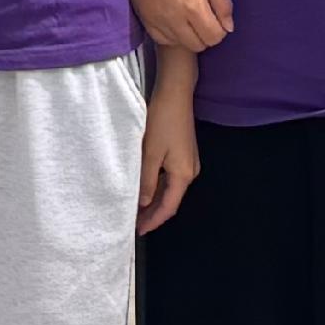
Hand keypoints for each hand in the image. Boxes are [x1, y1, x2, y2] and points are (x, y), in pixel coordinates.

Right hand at [129, 0, 232, 53]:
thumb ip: (222, 1)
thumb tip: (228, 27)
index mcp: (192, 4)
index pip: (214, 37)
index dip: (220, 29)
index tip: (217, 17)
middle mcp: (174, 17)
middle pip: (199, 45)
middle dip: (206, 34)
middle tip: (204, 15)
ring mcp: (157, 20)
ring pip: (181, 44)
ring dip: (189, 35)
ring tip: (187, 14)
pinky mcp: (144, 19)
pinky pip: (163, 40)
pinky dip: (172, 34)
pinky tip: (173, 18)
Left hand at [136, 79, 199, 234]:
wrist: (176, 93)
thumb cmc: (162, 121)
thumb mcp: (150, 153)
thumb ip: (147, 180)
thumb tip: (143, 203)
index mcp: (183, 175)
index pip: (168, 207)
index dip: (153, 221)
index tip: (138, 231)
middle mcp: (190, 172)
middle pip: (171, 200)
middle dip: (153, 213)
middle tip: (134, 224)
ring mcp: (189, 162)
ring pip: (170, 189)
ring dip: (155, 200)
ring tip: (136, 209)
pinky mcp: (184, 153)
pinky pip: (171, 178)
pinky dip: (158, 186)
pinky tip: (145, 188)